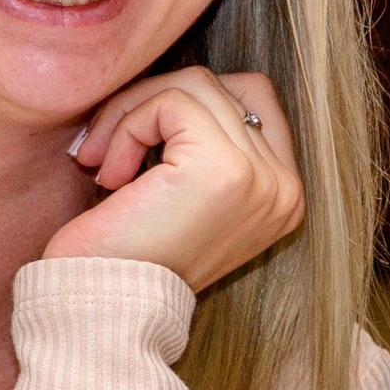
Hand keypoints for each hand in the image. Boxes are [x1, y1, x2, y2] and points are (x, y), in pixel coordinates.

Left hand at [47, 67, 302, 291]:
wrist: (106, 308)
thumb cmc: (130, 255)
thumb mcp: (185, 194)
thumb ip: (206, 142)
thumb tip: (183, 82)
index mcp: (284, 197)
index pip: (253, 97)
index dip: (186, 103)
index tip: (140, 146)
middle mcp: (285, 188)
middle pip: (222, 85)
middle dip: (153, 102)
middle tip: (105, 148)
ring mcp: (260, 177)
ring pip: (193, 85)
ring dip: (132, 115)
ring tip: (104, 167)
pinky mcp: (223, 166)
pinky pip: (171, 103)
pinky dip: (128, 128)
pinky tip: (110, 177)